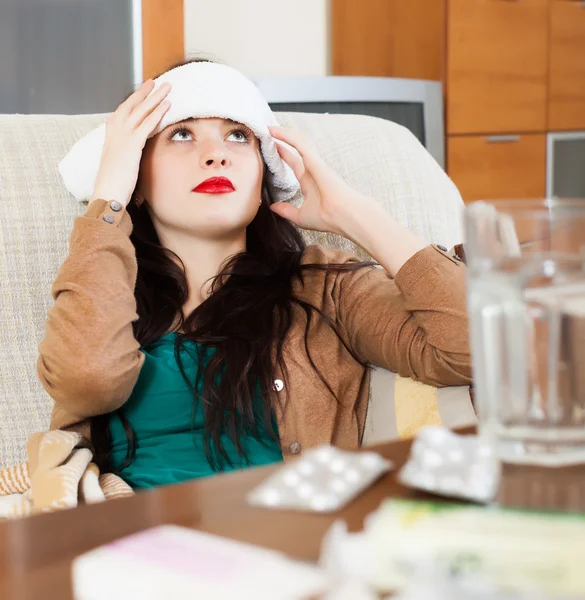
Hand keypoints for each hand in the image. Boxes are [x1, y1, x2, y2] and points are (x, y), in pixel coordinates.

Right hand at [90, 79, 171, 207]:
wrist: (106, 193)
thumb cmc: (113, 186)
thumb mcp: (120, 167)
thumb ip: (126, 158)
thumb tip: (132, 161)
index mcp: (111, 137)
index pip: (123, 114)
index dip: (133, 102)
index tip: (141, 93)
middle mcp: (115, 132)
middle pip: (131, 106)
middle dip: (143, 93)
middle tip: (155, 81)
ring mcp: (123, 137)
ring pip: (141, 111)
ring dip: (155, 97)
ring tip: (167, 86)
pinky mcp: (132, 144)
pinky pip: (147, 124)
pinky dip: (157, 113)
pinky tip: (168, 104)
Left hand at [268, 126, 369, 234]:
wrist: (343, 217)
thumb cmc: (327, 218)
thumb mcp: (300, 216)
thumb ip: (286, 210)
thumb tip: (272, 207)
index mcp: (310, 182)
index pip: (295, 163)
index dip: (283, 154)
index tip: (270, 149)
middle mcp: (313, 170)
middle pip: (296, 149)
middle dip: (282, 140)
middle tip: (266, 132)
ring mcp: (315, 163)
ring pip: (298, 141)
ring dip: (283, 133)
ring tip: (267, 127)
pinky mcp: (315, 160)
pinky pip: (299, 142)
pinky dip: (286, 135)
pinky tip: (273, 130)